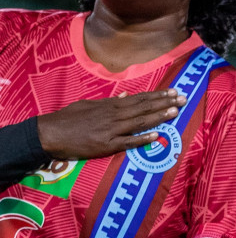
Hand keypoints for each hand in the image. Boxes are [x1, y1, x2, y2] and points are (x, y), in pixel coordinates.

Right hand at [35, 91, 186, 160]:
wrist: (50, 133)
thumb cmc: (69, 119)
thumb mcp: (89, 105)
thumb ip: (110, 102)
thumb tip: (127, 95)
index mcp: (110, 105)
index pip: (139, 99)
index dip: (157, 96)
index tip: (173, 92)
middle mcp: (113, 115)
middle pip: (143, 108)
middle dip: (164, 103)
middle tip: (183, 98)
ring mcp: (110, 130)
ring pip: (138, 122)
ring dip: (158, 116)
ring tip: (175, 111)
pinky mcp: (106, 145)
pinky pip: (127, 142)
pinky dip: (141, 138)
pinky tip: (155, 135)